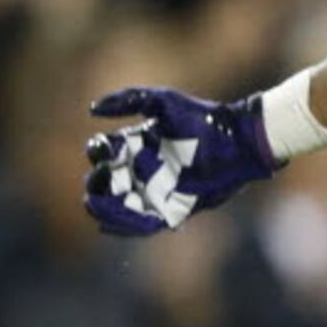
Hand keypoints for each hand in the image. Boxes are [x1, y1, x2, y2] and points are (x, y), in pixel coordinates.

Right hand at [81, 86, 277, 237]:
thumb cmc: (200, 118)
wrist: (235, 141)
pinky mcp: (173, 211)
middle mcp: (143, 170)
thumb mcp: (162, 101)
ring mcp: (157, 192)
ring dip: (105, 209)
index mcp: (137, 144)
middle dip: (97, 183)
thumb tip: (91, 110)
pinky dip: (126, 226)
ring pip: (118, 207)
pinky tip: (111, 224)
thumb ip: (127, 100)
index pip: (104, 152)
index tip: (106, 149)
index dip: (98, 152)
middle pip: (106, 183)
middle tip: (102, 179)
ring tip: (96, 207)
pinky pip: (142, 225)